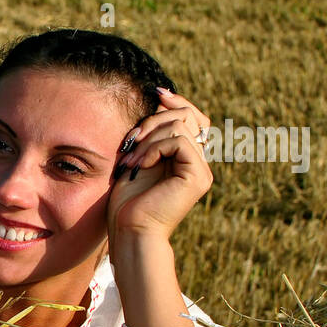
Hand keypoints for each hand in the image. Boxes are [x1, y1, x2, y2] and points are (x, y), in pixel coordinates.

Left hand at [107, 87, 213, 245]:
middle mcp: (198, 163)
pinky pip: (179, 142)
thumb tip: (160, 97)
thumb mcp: (136, 159)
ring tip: (130, 161)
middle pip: (187, 116)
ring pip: (180, 126)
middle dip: (153, 120)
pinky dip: (154, 149)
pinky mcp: (197, 176)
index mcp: (186, 160)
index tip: (156, 93)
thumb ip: (150, 135)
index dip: (177, 101)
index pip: (192, 117)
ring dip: (148, 139)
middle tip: (130, 142)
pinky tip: (139, 166)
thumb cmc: (126, 203)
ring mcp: (201, 170)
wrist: (130, 232)